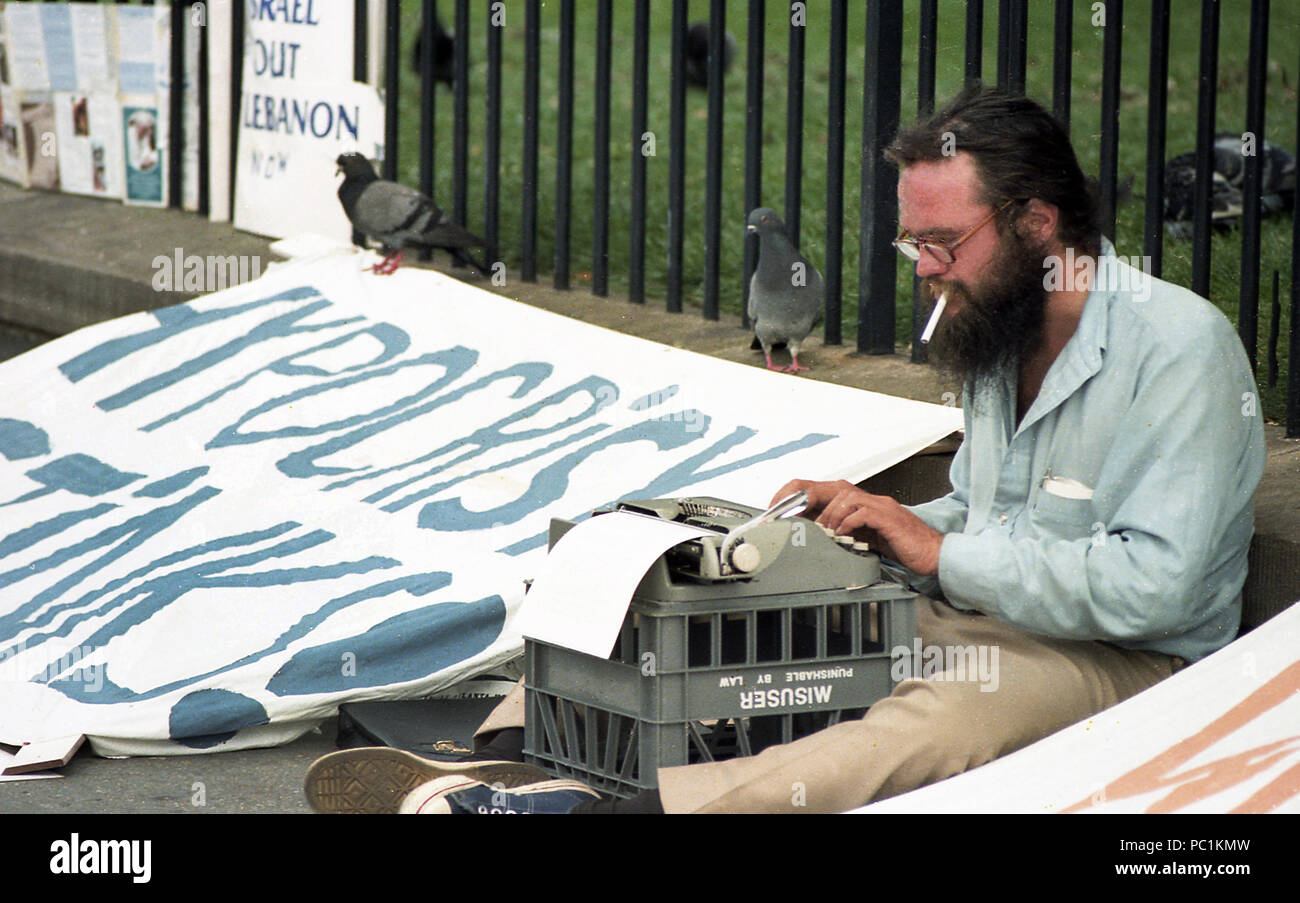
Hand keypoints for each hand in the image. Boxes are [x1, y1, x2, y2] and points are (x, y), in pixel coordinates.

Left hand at [770, 479, 944, 576]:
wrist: (931, 553)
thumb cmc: (898, 546)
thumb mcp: (861, 538)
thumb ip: (839, 532)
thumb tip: (809, 537)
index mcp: (858, 502)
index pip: (821, 488)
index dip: (797, 494)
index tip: (778, 510)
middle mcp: (867, 498)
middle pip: (830, 486)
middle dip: (804, 498)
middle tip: (788, 516)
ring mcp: (879, 505)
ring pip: (844, 496)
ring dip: (828, 516)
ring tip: (825, 535)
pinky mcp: (888, 517)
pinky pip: (862, 512)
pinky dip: (848, 523)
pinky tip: (844, 537)